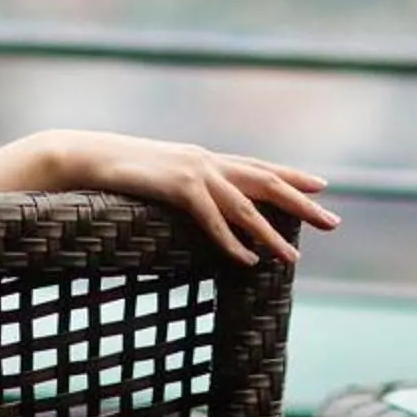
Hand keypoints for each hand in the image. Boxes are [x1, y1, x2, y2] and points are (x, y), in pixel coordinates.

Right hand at [0, 129, 340, 263]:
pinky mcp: (177, 186)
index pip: (258, 166)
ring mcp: (193, 171)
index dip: (291, 175)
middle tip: (333, 222)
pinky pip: (211, 219)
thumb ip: (182, 188)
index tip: (322, 184)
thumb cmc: (115, 171)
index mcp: (203, 158)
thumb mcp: (157, 178)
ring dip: (272, 234)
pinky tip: (248, 260)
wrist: (83, 156)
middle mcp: (206, 160)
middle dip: (301, 202)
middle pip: (265, 182)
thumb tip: (197, 205)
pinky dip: (231, 241)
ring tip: (294, 258)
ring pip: (245, 206)